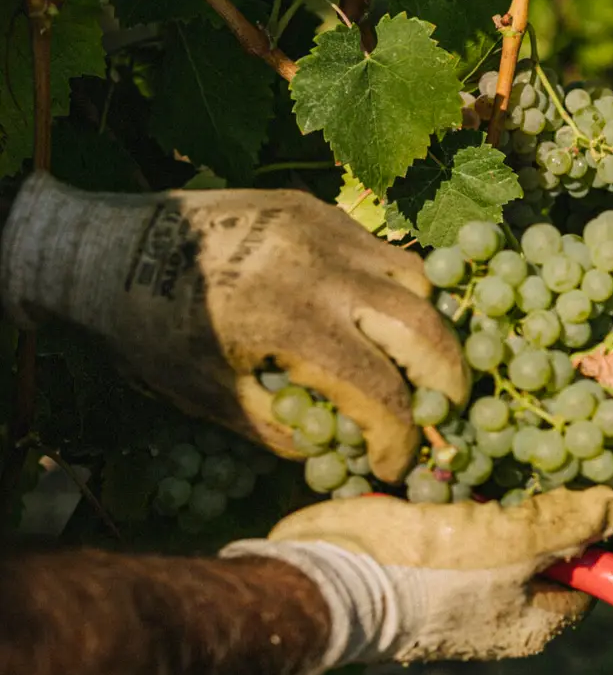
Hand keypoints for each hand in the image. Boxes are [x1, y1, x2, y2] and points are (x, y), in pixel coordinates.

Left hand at [0, 175, 466, 480]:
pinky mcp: (318, 208)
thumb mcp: (210, 397)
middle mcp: (321, 269)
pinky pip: (382, 252)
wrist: (103, 246)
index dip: (397, 439)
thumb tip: (343, 448)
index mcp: (289, 321)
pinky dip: (394, 290)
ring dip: (428, 329)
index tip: (394, 465)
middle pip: (424, 328)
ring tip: (417, 363)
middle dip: (447, 381)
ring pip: (417, 281)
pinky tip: (378, 318)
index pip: (378, 392)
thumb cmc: (149, 332)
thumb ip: (283, 429)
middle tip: (443, 413)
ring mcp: (325, 230)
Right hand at [223, 486, 612, 667]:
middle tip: (532, 459)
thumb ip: (577, 521)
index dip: (596, 530)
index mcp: (532, 621)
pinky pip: (448, 517)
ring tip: (487, 455)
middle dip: (537, 501)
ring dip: (491, 489)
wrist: (324, 580)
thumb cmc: (429, 574)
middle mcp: (495, 610)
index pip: (589, 574)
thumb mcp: (517, 543)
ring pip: (493, 525)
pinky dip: (450, 489)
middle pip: (541, 544)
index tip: (591, 483)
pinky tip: (447, 462)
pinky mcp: (412, 560)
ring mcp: (452, 587)